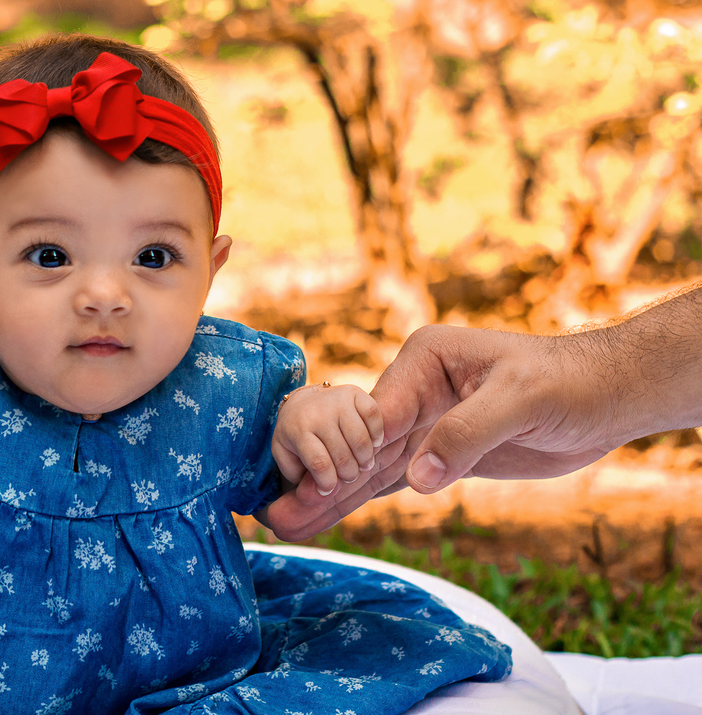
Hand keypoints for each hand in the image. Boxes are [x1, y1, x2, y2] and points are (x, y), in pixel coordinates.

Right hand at [260, 324, 618, 540]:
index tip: (309, 485)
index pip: (373, 411)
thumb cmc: (568, 383)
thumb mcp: (519, 400)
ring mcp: (424, 423)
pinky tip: (327, 517)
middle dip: (319, 479)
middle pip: (357, 442)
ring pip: (367, 466)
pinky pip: (392, 480)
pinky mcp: (439, 454)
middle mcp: (415, 389)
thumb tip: (416, 479)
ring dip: (330, 497)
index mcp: (425, 360)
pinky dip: (361, 501)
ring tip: (284, 522)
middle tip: (274, 513)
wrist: (608, 395)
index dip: (342, 451)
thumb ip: (465, 435)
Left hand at [268, 383, 383, 523]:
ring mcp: (337, 400)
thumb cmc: (296, 438)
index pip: (320, 464)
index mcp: (297, 430)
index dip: (328, 484)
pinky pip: (374, 416)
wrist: (302, 403)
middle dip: (348, 475)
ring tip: (362, 465)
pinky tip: (373, 444)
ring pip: (361, 440)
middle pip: (343, 456)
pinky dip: (377, 434)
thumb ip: (299, 478)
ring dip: (365, 460)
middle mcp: (317, 412)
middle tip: (348, 477)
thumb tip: (323, 493)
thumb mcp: (287, 458)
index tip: (329, 489)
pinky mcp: (355, 392)